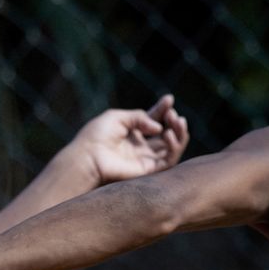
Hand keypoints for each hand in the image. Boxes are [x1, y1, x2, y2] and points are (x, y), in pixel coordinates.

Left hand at [70, 94, 189, 185]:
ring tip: (177, 121)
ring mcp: (145, 159)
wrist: (89, 156)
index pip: (154, 120)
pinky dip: (174, 147)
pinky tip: (169, 134)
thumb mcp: (118, 117)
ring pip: (172, 148)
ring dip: (179, 134)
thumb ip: (140, 117)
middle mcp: (141, 147)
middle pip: (167, 135)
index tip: (169, 99)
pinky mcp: (148, 170)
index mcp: (132, 133)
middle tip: (173, 113)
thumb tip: (159, 127)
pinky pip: (169, 160)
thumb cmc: (97, 135)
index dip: (163, 109)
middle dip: (173, 122)